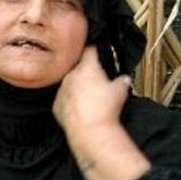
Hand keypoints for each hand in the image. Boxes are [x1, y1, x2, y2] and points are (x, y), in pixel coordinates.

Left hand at [53, 45, 148, 179]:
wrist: (89, 129)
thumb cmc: (105, 108)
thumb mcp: (121, 90)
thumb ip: (122, 81)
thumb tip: (124, 79)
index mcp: (87, 68)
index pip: (89, 51)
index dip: (93, 50)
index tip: (95, 50)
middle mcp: (71, 77)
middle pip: (78, 69)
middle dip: (86, 73)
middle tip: (97, 79)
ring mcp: (61, 91)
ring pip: (69, 84)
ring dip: (77, 88)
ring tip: (90, 97)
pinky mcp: (56, 106)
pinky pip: (64, 100)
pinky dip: (70, 102)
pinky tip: (80, 108)